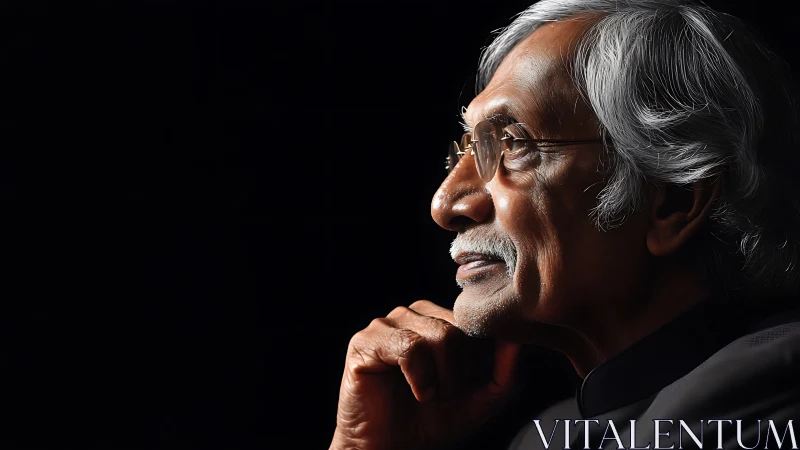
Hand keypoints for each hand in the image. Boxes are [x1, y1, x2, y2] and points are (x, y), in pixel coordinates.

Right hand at [330, 300, 521, 449]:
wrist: (392, 449)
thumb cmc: (432, 422)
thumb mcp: (481, 398)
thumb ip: (503, 370)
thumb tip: (517, 339)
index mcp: (439, 319)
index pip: (474, 320)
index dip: (480, 356)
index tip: (470, 384)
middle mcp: (413, 314)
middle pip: (458, 328)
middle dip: (461, 371)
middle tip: (447, 394)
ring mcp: (387, 324)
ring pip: (438, 335)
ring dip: (442, 377)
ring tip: (431, 395)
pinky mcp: (365, 341)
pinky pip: (409, 347)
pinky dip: (420, 377)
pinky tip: (418, 392)